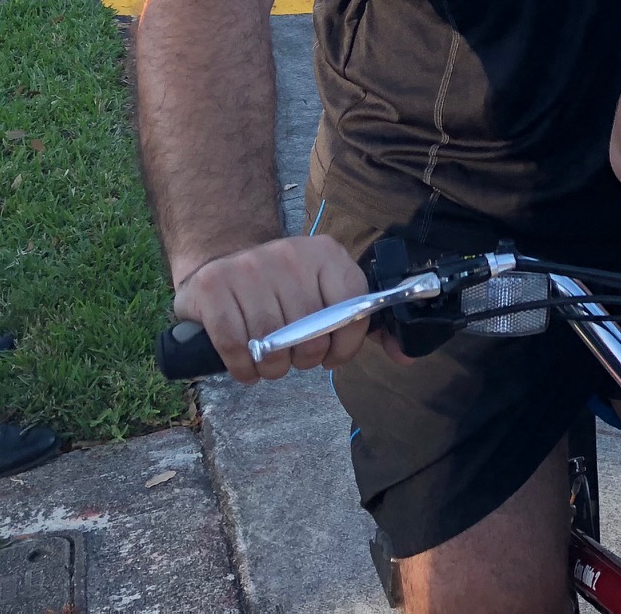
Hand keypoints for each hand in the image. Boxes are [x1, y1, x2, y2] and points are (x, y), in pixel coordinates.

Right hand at [172, 234, 370, 383]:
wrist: (223, 256)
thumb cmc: (285, 287)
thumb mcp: (327, 290)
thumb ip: (364, 323)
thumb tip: (406, 358)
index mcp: (326, 253)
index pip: (352, 304)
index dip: (346, 343)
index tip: (333, 357)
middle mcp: (289, 254)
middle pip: (309, 331)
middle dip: (304, 359)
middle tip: (295, 357)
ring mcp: (248, 268)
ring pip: (270, 342)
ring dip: (273, 367)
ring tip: (271, 361)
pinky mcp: (213, 287)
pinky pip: (234, 344)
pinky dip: (244, 368)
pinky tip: (248, 368)